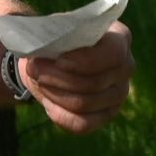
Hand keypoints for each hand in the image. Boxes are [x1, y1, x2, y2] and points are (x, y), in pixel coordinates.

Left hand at [15, 23, 132, 136]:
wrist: (48, 61)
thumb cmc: (53, 40)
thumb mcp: (51, 31)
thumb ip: (51, 31)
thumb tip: (30, 32)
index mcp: (119, 37)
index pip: (113, 53)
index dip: (84, 61)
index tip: (59, 61)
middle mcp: (126, 66)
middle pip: (94, 83)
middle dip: (58, 77)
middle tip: (35, 68)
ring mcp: (119, 93)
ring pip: (85, 104)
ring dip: (54, 93)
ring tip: (40, 80)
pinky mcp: (106, 114)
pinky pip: (82, 124)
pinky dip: (60, 115)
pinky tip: (48, 104)